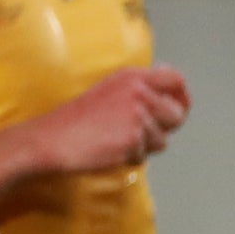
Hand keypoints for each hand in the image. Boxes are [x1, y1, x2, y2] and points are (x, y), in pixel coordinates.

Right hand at [28, 67, 191, 174]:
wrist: (52, 139)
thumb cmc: (76, 119)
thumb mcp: (110, 91)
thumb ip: (140, 90)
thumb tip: (172, 91)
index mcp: (132, 76)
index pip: (175, 79)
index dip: (182, 96)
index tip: (178, 106)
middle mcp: (138, 92)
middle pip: (177, 114)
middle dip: (165, 127)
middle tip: (141, 131)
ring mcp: (137, 116)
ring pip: (163, 139)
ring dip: (145, 145)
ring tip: (116, 138)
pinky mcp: (133, 139)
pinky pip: (145, 155)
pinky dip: (131, 157)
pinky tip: (110, 149)